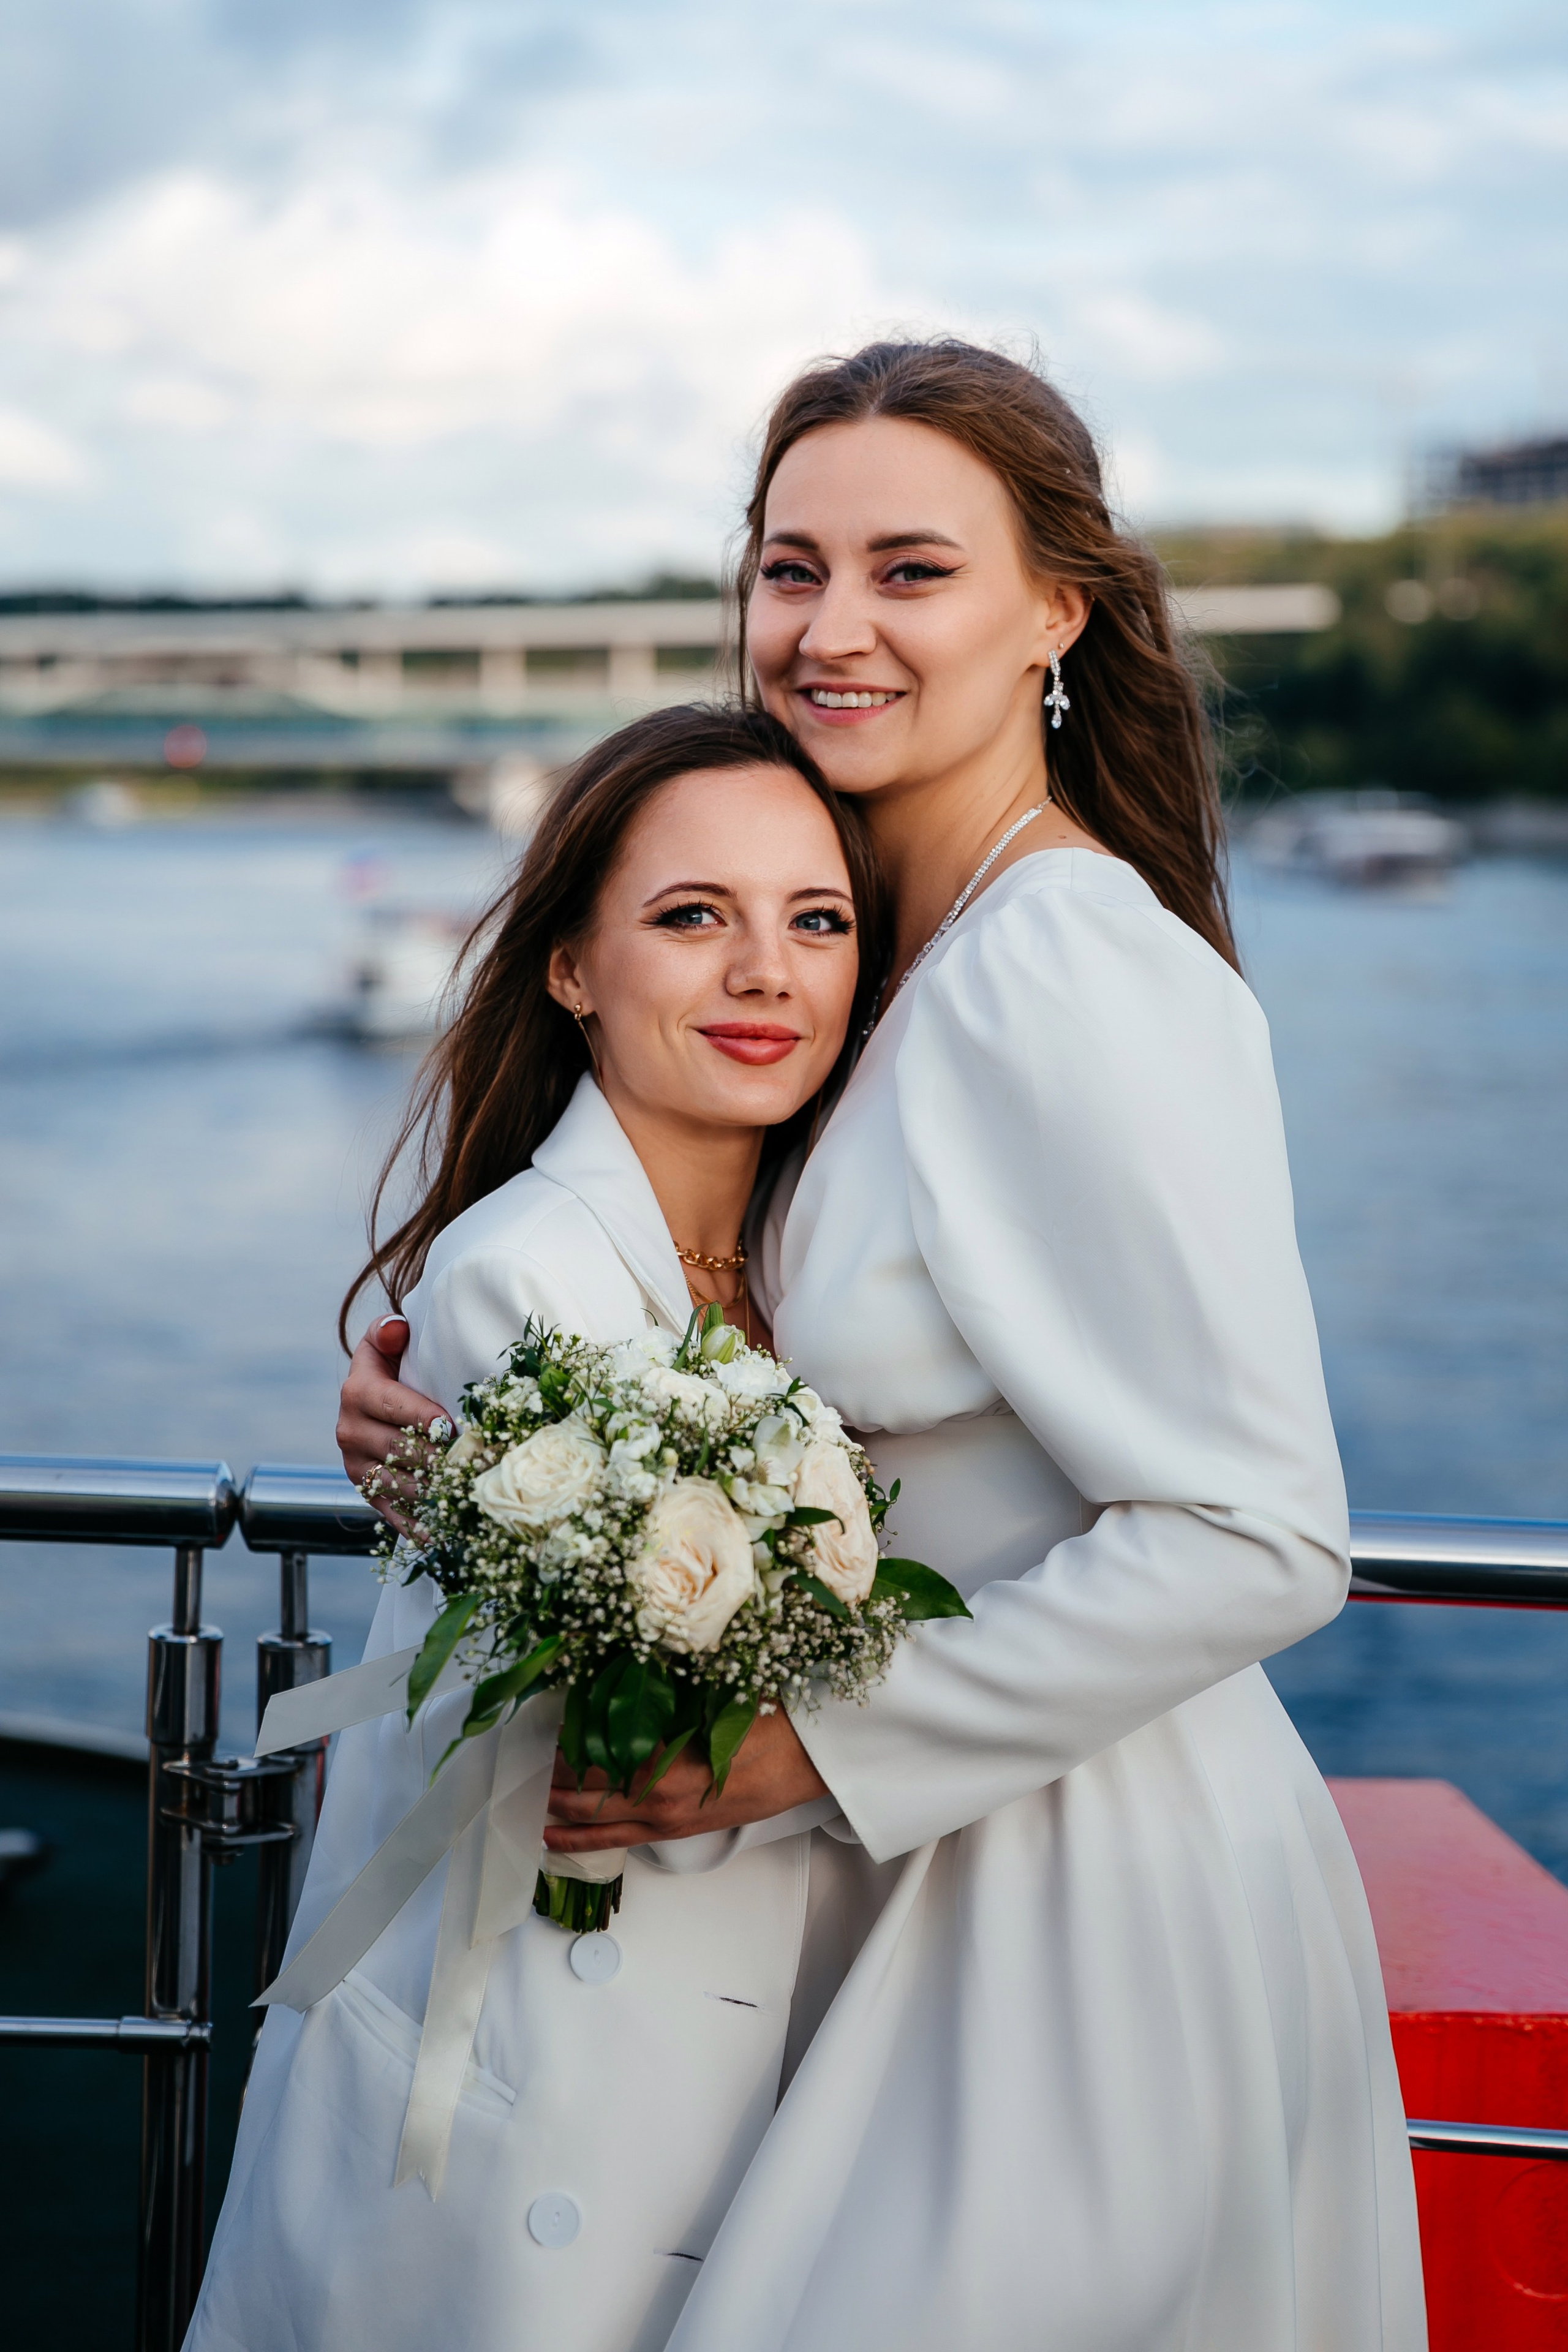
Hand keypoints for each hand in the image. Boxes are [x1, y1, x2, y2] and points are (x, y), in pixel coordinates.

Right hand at [336, 1316, 449, 1526]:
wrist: (374, 1398)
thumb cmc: (393, 1363)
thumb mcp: (386, 1341)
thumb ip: (389, 1331)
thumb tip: (396, 1329)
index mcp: (357, 1392)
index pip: (391, 1406)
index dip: (421, 1416)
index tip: (451, 1426)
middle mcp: (349, 1431)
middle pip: (397, 1449)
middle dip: (436, 1458)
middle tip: (472, 1465)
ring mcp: (356, 1465)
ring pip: (397, 1484)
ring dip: (430, 1492)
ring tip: (465, 1496)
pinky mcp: (365, 1491)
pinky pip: (390, 1512)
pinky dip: (415, 1525)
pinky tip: (441, 1533)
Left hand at [543, 1707, 829, 1852]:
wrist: (806, 1762)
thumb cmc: (767, 1723)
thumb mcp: (714, 1694)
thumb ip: (667, 1691)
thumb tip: (622, 1670)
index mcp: (663, 1761)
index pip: (594, 1751)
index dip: (565, 1736)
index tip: (544, 1718)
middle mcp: (656, 1797)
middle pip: (585, 1786)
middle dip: (552, 1771)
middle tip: (523, 1753)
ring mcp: (663, 1820)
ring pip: (592, 1817)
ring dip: (556, 1802)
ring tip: (525, 1788)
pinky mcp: (672, 1832)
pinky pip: (614, 1839)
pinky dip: (578, 1837)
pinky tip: (549, 1834)